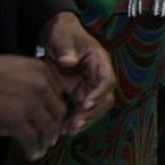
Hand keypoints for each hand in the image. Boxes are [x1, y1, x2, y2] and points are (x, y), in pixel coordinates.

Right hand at [0, 51, 66, 160]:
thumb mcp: (17, 66)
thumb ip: (32, 78)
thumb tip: (39, 96)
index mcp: (42, 71)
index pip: (60, 93)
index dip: (56, 108)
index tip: (53, 117)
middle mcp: (41, 87)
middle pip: (59, 112)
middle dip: (56, 126)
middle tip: (51, 136)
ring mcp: (30, 105)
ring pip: (48, 128)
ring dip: (47, 141)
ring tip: (43, 148)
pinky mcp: (16, 122)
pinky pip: (32, 140)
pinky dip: (34, 149)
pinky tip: (32, 154)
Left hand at [40, 12, 115, 134]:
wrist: (56, 36)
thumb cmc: (62, 33)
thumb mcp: (62, 38)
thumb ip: (65, 50)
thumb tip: (68, 62)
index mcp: (99, 60)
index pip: (107, 79)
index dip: (99, 93)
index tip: (84, 104)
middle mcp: (99, 75)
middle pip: (105, 98)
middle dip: (91, 113)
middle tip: (73, 124)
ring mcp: (91, 85)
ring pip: (97, 108)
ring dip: (85, 120)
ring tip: (67, 130)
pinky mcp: (82, 93)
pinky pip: (84, 110)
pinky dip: (77, 120)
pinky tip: (63, 128)